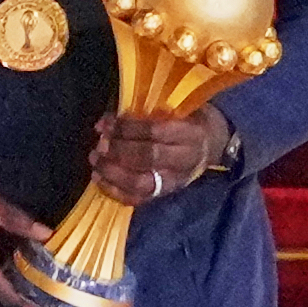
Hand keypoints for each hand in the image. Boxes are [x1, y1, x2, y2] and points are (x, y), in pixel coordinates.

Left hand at [88, 107, 231, 206]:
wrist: (212, 145)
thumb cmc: (190, 120)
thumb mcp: (179, 108)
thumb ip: (150, 112)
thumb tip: (110, 119)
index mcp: (190, 133)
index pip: (156, 132)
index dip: (128, 128)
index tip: (107, 124)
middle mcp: (184, 160)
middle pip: (148, 158)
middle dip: (118, 151)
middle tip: (99, 145)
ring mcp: (175, 180)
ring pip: (141, 183)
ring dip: (113, 173)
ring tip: (95, 162)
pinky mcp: (165, 194)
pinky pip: (138, 198)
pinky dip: (115, 191)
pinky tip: (100, 179)